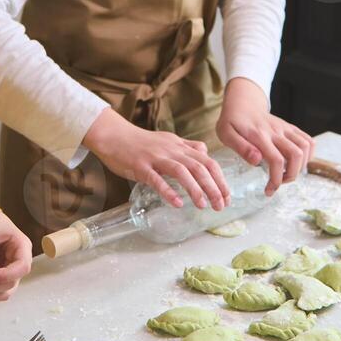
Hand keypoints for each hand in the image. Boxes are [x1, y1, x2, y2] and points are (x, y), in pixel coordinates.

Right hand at [82, 108, 229, 209]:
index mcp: (180, 146)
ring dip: (195, 189)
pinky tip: (177, 203)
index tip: (227, 195)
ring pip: (181, 172)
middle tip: (221, 206)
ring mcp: (156, 158)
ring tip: (203, 206)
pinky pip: (156, 179)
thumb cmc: (140, 141)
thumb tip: (205, 152)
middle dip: (213, 187)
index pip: (208, 161)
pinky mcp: (140, 166)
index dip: (220, 178)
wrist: (113, 134)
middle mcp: (172, 150)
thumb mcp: (168, 140)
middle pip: (199, 167)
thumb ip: (187, 147)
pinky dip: (168, 191)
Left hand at [218, 77, 313, 195]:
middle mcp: (276, 131)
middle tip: (278, 183)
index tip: (269, 191)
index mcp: (259, 136)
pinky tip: (296, 162)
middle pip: (296, 155)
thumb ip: (241, 147)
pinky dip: (308, 155)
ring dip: (301, 165)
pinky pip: (308, 140)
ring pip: (306, 147)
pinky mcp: (290, 128)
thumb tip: (257, 160)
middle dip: (291, 175)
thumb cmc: (232, 121)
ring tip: (286, 173)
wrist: (242, 103)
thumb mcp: (226, 134)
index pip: (276, 160)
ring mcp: (285, 128)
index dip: (276, 180)